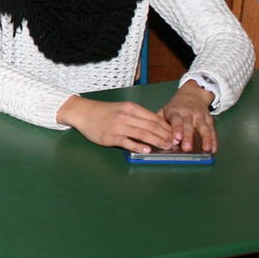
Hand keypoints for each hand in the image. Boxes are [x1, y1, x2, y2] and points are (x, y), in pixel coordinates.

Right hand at [56, 96, 173, 152]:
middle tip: (174, 143)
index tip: (175, 134)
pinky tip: (147, 150)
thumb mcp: (122, 108)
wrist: (83, 112)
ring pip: (142, 134)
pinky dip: (139, 147)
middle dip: (165, 135)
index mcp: (131, 108)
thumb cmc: (104, 112)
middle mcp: (126, 116)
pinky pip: (128, 142)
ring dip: (157, 141)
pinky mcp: (110, 136)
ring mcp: (118, 126)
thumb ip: (137, 116)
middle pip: (151, 126)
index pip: (154, 118)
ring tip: (166, 147)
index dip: (167, 127)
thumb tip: (156, 127)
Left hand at [158, 80, 215, 151]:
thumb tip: (151, 135)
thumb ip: (159, 122)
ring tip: (206, 149)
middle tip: (187, 148)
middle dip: (188, 137)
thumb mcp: (164, 110)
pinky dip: (214, 140)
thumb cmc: (175, 107)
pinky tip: (214, 149)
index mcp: (175, 111)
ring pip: (204, 128)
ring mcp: (200, 116)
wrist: (192, 94)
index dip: (176, 130)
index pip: (176, 121)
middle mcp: (188, 113)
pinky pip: (212, 130)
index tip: (176, 139)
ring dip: (206, 139)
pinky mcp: (209, 120)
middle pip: (189, 126)